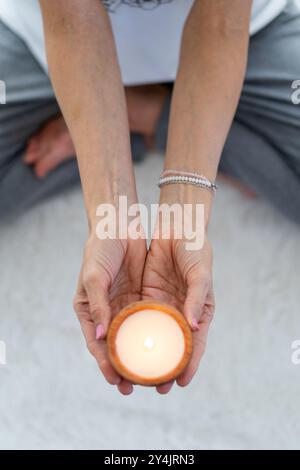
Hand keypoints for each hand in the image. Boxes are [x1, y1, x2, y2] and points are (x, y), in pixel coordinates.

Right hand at [73, 233, 146, 394]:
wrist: (120, 224)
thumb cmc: (100, 248)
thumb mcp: (95, 276)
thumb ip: (98, 305)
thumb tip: (102, 337)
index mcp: (90, 311)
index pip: (97, 344)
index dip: (105, 364)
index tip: (115, 383)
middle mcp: (108, 312)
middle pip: (118, 346)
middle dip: (127, 368)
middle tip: (137, 388)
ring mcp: (127, 305)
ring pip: (137, 336)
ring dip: (145, 355)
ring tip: (156, 375)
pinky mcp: (143, 296)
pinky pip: (152, 319)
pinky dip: (158, 334)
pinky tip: (168, 347)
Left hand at [142, 233, 214, 393]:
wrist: (176, 226)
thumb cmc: (195, 248)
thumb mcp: (200, 272)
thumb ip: (197, 297)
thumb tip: (194, 327)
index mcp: (199, 312)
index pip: (194, 344)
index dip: (189, 365)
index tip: (179, 384)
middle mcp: (180, 312)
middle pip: (171, 346)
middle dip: (163, 368)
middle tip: (154, 388)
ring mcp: (162, 305)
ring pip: (152, 335)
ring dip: (143, 354)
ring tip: (134, 375)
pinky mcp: (146, 295)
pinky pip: (137, 317)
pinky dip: (131, 332)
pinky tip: (121, 346)